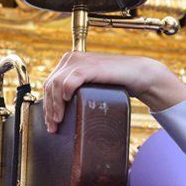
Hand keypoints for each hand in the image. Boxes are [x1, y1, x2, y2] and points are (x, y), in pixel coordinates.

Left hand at [43, 51, 185, 132]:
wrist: (138, 75)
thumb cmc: (115, 83)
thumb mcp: (89, 85)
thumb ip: (74, 90)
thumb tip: (58, 111)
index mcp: (68, 62)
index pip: (49, 85)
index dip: (47, 106)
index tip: (50, 123)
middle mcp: (71, 58)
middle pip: (50, 86)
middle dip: (49, 109)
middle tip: (53, 127)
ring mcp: (80, 60)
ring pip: (56, 84)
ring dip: (55, 105)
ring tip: (59, 120)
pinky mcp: (91, 66)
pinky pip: (70, 80)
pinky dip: (65, 93)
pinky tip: (66, 103)